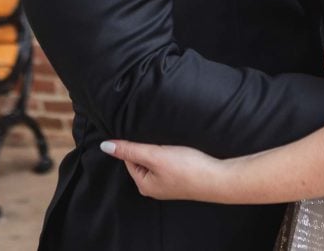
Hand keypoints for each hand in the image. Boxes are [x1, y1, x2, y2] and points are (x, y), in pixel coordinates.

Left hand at [100, 140, 226, 201]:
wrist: (218, 177)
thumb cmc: (187, 168)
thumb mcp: (154, 156)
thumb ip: (130, 150)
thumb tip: (105, 146)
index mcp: (144, 185)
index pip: (129, 159)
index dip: (136, 144)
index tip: (146, 135)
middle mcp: (154, 188)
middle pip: (142, 160)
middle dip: (149, 147)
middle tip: (160, 139)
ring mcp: (168, 184)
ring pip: (156, 161)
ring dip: (160, 150)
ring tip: (170, 144)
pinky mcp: (180, 179)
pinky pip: (168, 163)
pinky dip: (171, 154)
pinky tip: (179, 150)